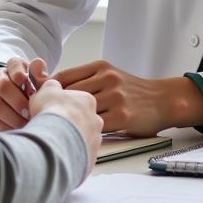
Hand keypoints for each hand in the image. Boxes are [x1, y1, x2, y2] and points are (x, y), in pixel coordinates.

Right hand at [0, 56, 48, 130]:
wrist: (22, 107)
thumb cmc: (35, 94)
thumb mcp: (42, 83)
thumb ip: (45, 77)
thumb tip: (41, 75)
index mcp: (13, 66)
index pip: (14, 65)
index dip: (21, 76)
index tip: (31, 90)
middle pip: (3, 86)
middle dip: (18, 102)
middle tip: (30, 113)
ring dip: (12, 117)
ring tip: (25, 124)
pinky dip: (3, 126)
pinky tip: (15, 130)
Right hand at [28, 78, 103, 176]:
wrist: (56, 138)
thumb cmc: (52, 111)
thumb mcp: (47, 89)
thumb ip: (52, 86)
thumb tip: (52, 85)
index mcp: (88, 100)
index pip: (79, 101)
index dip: (64, 105)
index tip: (54, 109)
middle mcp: (96, 120)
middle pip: (83, 120)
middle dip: (70, 122)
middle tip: (54, 125)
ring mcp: (95, 140)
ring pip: (83, 138)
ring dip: (71, 139)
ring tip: (55, 140)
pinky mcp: (90, 157)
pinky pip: (81, 155)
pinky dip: (71, 153)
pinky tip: (59, 152)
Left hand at [52, 60, 202, 135]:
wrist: (163, 100)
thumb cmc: (132, 90)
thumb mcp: (109, 76)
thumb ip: (86, 80)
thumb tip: (53, 88)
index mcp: (101, 67)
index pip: (65, 76)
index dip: (49, 89)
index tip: (39, 100)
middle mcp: (107, 79)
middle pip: (70, 93)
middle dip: (56, 106)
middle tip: (43, 118)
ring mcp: (115, 97)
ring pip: (81, 109)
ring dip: (69, 120)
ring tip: (58, 129)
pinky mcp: (122, 116)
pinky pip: (96, 125)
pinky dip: (86, 130)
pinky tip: (80, 135)